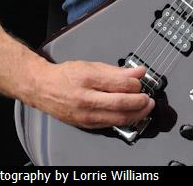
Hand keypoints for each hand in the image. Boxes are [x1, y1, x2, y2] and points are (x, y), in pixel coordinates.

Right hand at [38, 61, 154, 128]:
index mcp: (87, 79)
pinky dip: (124, 119)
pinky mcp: (86, 125)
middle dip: (140, 102)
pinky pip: (110, 124)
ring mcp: (86, 115)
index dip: (135, 83)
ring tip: (144, 107)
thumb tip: (137, 71)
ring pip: (118, 118)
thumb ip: (115, 70)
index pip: (118, 83)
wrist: (43, 89)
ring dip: (136, 114)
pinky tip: (130, 114)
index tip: (141, 79)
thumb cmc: (65, 75)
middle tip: (148, 98)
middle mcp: (86, 98)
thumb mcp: (90, 66)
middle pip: (120, 104)